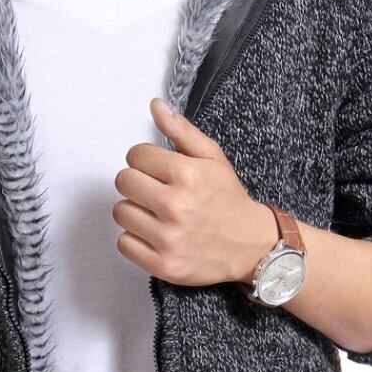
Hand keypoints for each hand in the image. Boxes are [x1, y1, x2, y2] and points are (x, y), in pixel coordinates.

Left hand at [112, 97, 278, 286]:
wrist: (250, 245)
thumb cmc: (228, 200)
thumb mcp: (212, 159)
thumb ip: (181, 131)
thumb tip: (155, 106)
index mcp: (187, 175)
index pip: (135, 156)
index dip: (145, 161)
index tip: (158, 171)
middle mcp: (175, 206)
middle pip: (123, 182)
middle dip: (137, 184)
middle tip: (156, 193)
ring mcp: (168, 238)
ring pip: (120, 212)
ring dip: (135, 212)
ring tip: (157, 215)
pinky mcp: (163, 265)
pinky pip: (124, 244)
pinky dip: (134, 239)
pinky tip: (154, 235)